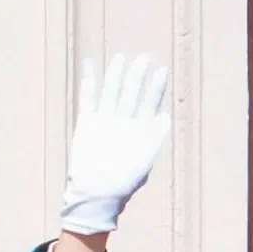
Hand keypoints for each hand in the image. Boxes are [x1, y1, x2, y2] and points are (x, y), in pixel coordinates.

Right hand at [59, 53, 170, 234]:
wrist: (98, 194)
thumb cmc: (124, 181)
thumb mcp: (145, 160)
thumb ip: (154, 138)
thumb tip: (166, 117)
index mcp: (139, 130)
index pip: (150, 103)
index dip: (156, 88)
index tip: (162, 70)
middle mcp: (123, 123)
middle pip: (131, 94)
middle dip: (137, 76)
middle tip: (144, 57)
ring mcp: (104, 122)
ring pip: (111, 93)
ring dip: (115, 76)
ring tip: (121, 58)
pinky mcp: (86, 125)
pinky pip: (88, 100)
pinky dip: (89, 84)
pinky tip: (91, 67)